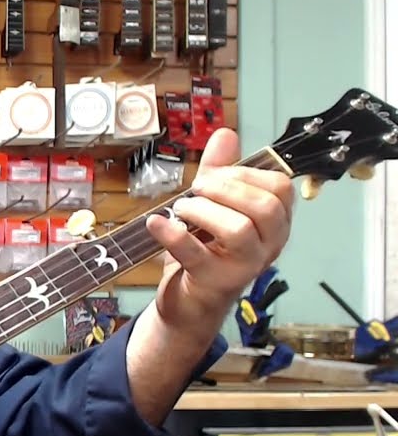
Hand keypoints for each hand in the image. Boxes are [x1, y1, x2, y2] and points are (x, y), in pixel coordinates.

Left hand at [146, 128, 294, 335]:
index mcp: (274, 222)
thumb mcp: (213, 207)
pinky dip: (172, 234)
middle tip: (195, 192)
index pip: (280, 187)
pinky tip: (155, 223)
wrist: (190, 302)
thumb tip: (225, 133)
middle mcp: (269, 245)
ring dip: (202, 211)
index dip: (244, 174)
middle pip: (264, 206)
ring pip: (238, 229)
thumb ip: (220, 172)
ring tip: (181, 210)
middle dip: (225, 189)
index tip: (215, 177)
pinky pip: (196, 253)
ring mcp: (246, 267)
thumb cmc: (206, 252)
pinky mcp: (215, 282)